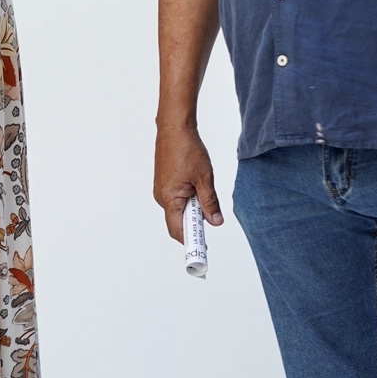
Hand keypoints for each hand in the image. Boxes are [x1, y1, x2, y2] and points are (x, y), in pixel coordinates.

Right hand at [153, 123, 223, 241]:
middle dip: (195, 223)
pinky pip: (176, 198)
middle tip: (212, 218)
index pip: (178, 231)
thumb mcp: (204, 178)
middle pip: (178, 221)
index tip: (202, 250)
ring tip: (205, 192)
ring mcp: (161, 189)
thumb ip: (209, 202)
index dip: (190, 242)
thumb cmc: (186, 149)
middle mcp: (161, 196)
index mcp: (169, 198)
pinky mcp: (164, 181)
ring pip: (178, 208)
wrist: (174, 127)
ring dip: (193, 209)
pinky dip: (188, 199)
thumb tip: (215, 221)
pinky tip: (198, 186)